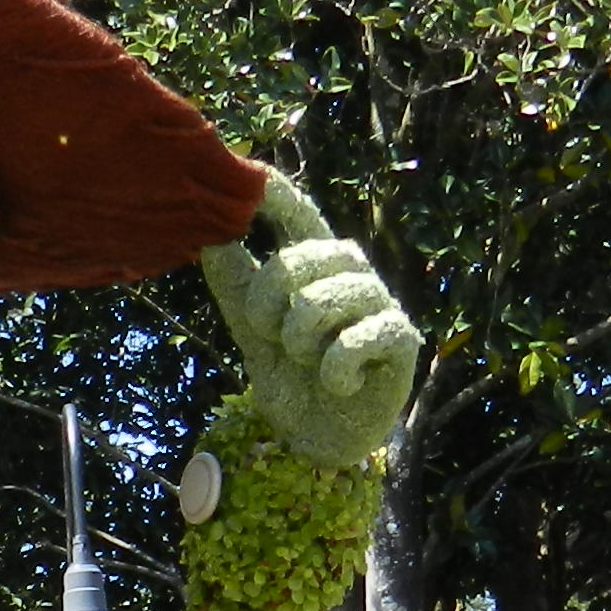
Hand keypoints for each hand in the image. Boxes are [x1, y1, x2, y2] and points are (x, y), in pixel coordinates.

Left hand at [197, 177, 421, 474]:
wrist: (319, 435)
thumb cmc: (290, 375)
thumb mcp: (252, 327)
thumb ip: (236, 281)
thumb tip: (210, 234)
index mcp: (316, 263)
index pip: (298, 216)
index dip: (277, 195)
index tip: (250, 174)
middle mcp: (351, 272)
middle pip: (298, 260)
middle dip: (267, 305)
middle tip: (273, 338)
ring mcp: (380, 303)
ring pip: (321, 301)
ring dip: (298, 341)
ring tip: (305, 362)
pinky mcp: (401, 339)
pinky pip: (354, 342)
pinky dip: (333, 369)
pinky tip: (337, 384)